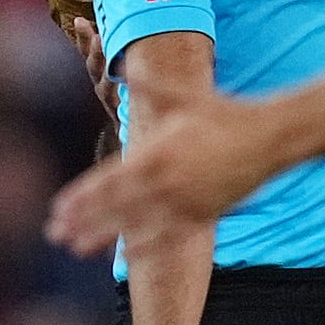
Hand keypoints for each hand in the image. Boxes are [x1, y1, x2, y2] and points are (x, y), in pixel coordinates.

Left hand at [50, 94, 272, 257]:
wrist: (270, 137)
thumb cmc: (225, 114)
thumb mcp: (185, 98)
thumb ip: (152, 88)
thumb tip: (128, 66)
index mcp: (155, 152)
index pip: (109, 179)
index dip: (82, 196)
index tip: (58, 208)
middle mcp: (165, 180)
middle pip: (114, 205)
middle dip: (82, 221)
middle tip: (54, 234)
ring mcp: (184, 201)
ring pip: (135, 225)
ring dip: (104, 236)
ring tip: (76, 249)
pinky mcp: (202, 214)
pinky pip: (168, 236)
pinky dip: (145, 247)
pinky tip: (125, 257)